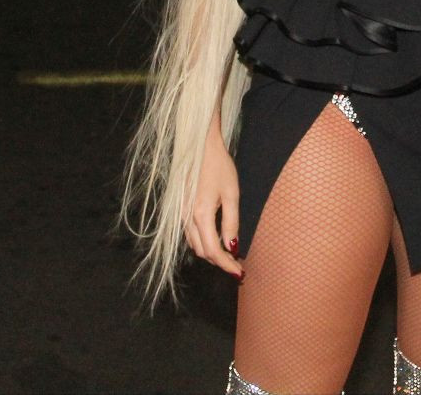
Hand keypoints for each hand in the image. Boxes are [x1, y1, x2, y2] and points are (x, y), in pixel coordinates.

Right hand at [183, 122, 243, 280]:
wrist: (199, 147)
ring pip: (195, 244)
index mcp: (200, 216)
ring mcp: (181, 215)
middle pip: (202, 251)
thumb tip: (233, 247)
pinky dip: (203, 242)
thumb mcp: (231, 193)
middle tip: (238, 264)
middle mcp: (186, 219)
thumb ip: (231, 222)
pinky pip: (191, 235)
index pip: (213, 251)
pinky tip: (216, 239)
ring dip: (211, 253)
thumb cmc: (219, 167)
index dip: (226, 264)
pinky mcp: (181, 210)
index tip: (239, 272)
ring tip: (230, 254)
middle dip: (220, 261)